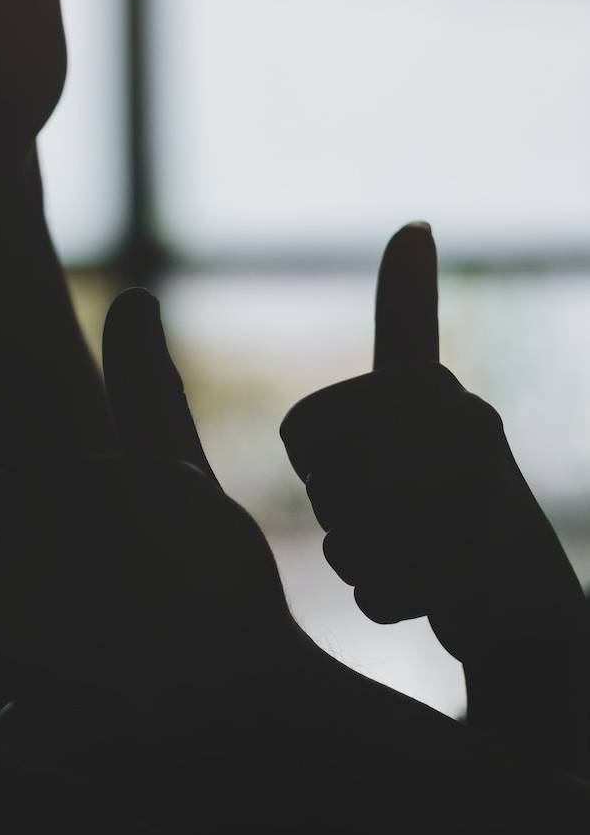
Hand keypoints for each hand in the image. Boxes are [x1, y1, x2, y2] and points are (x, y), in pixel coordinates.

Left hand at [0, 289, 305, 751]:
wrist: (274, 726)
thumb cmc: (228, 588)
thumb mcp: (187, 481)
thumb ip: (149, 391)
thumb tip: (132, 293)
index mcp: (100, 498)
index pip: (3, 494)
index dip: (37, 518)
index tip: (86, 542)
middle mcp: (70, 566)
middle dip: (30, 584)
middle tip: (100, 608)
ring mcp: (59, 660)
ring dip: (27, 647)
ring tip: (99, 656)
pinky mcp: (54, 735)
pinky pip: (1, 710)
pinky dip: (39, 713)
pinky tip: (98, 708)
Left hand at [279, 223, 586, 662]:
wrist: (529, 610)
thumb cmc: (452, 498)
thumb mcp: (422, 405)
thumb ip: (410, 320)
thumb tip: (415, 224)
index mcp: (432, 386)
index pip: (306, 433)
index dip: (317, 465)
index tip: (376, 466)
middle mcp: (461, 422)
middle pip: (324, 484)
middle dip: (340, 516)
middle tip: (394, 519)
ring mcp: (478, 488)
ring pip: (348, 533)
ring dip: (360, 560)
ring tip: (409, 554)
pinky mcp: (482, 561)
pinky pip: (376, 583)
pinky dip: (383, 599)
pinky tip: (424, 595)